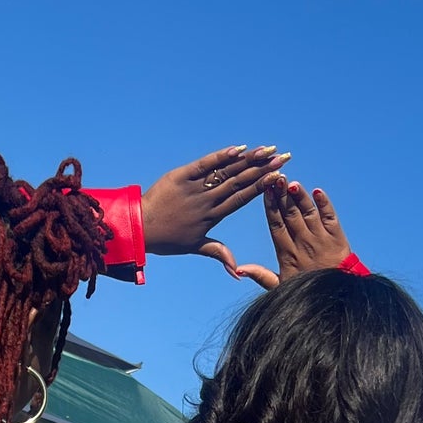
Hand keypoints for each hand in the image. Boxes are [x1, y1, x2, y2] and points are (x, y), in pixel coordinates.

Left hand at [142, 146, 289, 269]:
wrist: (139, 229)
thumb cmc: (167, 240)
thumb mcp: (195, 247)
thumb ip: (219, 253)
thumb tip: (238, 273)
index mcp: (212, 217)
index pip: (242, 199)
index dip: (261, 187)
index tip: (279, 176)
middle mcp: (207, 201)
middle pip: (239, 182)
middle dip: (262, 169)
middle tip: (283, 157)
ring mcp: (194, 188)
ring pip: (225, 172)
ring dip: (248, 160)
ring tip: (267, 149)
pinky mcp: (181, 176)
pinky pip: (204, 165)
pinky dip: (220, 157)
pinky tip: (238, 149)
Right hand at [233, 178, 353, 289]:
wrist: (337, 299)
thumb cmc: (306, 293)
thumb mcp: (280, 288)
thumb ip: (261, 276)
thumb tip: (238, 270)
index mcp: (288, 254)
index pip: (276, 226)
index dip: (271, 207)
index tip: (265, 191)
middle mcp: (304, 243)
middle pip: (291, 215)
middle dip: (282, 196)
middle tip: (276, 178)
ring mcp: (321, 239)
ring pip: (308, 213)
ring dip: (300, 197)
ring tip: (292, 183)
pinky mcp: (338, 238)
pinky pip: (330, 218)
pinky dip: (325, 204)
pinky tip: (317, 192)